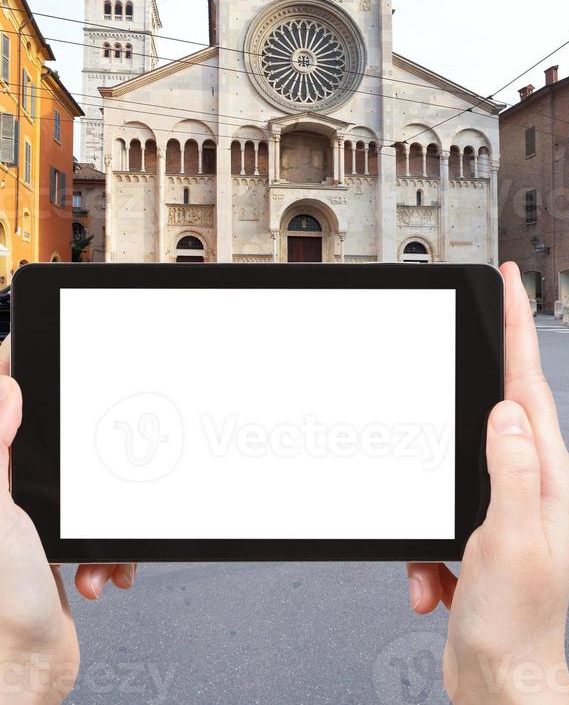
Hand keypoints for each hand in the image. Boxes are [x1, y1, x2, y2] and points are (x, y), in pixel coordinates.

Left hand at [0, 337, 136, 702]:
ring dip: (103, 519)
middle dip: (88, 459)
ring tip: (93, 553)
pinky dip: (110, 546)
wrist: (24, 678)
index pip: (4, 406)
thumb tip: (4, 388)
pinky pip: (99, 522)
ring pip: (85, 483)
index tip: (43, 346)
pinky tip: (101, 570)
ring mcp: (32, 517)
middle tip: (97, 465)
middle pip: (53, 441)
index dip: (18, 374)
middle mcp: (6, 493)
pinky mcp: (58, 542)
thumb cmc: (1, 611)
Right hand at [407, 262, 568, 703]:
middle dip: (473, 388)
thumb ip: (509, 469)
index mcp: (550, 478)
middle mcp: (534, 485)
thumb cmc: (516, 625)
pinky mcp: (479, 531)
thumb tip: (505, 410)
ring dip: (433, 506)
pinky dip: (424, 546)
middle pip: (498, 411)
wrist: (503, 684)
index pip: (530, 385)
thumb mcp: (509, 540)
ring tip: (435, 562)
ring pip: (458, 463)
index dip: (519, 328)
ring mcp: (507, 508)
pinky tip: (431, 583)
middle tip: (463, 348)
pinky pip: (440, 511)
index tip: (509, 284)